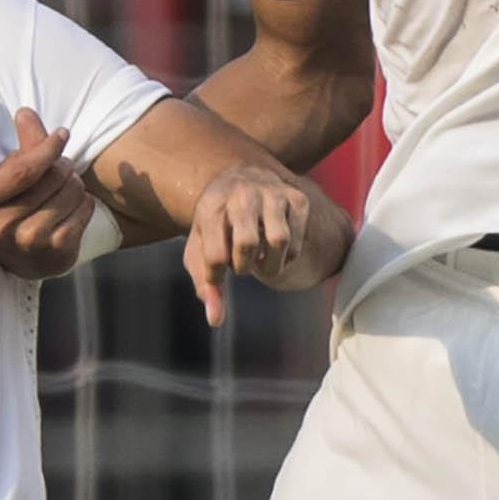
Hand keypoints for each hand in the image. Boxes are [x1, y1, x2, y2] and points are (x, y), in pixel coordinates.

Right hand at [0, 108, 98, 278]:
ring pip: (71, 191)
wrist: (21, 259)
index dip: (47, 148)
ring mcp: (27, 244)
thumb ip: (21, 144)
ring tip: (65, 188)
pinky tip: (74, 206)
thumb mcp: (6, 175)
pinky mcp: (56, 255)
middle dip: (63, 165)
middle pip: (51, 177)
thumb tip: (26, 112)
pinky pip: (84, 209)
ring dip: (75, 183)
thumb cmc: (11, 206)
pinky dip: (85, 202)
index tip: (62, 134)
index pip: (22, 170)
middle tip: (61, 168)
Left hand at [183, 164, 344, 326]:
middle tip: (240, 265)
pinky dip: (286, 257)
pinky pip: (297, 241)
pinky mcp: (297, 199)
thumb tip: (215, 320)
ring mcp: (272, 194)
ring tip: (259, 260)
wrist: (242, 180)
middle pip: (247, 243)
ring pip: (279, 241)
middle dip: (244, 266)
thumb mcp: (201, 247)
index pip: (215, 254)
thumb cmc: (218, 223)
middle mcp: (242, 194)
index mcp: (212, 207)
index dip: (216, 276)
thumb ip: (205, 284)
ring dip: (270, 264)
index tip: (218, 274)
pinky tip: (273, 250)